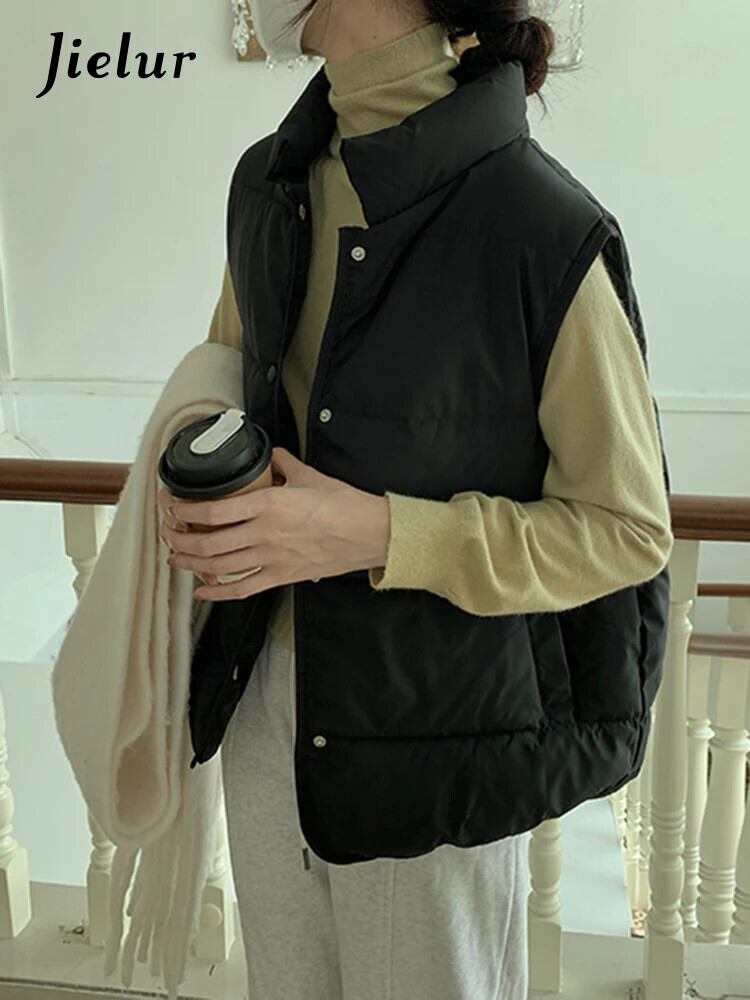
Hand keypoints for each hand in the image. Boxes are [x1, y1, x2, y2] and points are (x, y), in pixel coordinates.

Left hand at [158, 447, 389, 600]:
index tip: (172, 505)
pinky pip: (242, 588)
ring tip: (175, 557)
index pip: (213, 510)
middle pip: (208, 542)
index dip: (184, 510)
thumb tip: (271, 455)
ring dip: (190, 563)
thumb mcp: (310, 475)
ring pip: (218, 566)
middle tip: (167, 531)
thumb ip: (283, 463)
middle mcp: (264, 534)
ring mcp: (271, 558)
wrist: (370, 534)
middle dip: (179, 538)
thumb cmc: (344, 506)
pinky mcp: (281, 576)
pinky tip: (202, 590)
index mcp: (269, 504)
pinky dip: (217, 592)